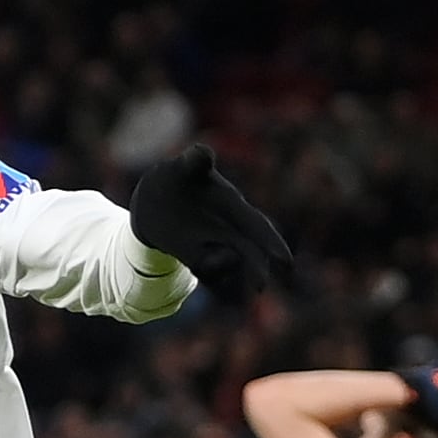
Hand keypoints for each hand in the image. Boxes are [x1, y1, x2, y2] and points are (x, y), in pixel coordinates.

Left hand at [129, 144, 292, 298]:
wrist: (153, 197)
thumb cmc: (177, 177)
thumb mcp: (184, 167)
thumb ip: (195, 161)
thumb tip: (203, 151)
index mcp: (232, 205)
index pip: (257, 225)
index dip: (270, 241)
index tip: (285, 261)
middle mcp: (226, 227)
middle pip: (248, 251)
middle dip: (255, 268)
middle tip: (260, 286)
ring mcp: (210, 243)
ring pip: (226, 262)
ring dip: (225, 270)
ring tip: (212, 269)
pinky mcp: (192, 255)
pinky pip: (204, 270)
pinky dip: (206, 274)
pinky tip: (201, 272)